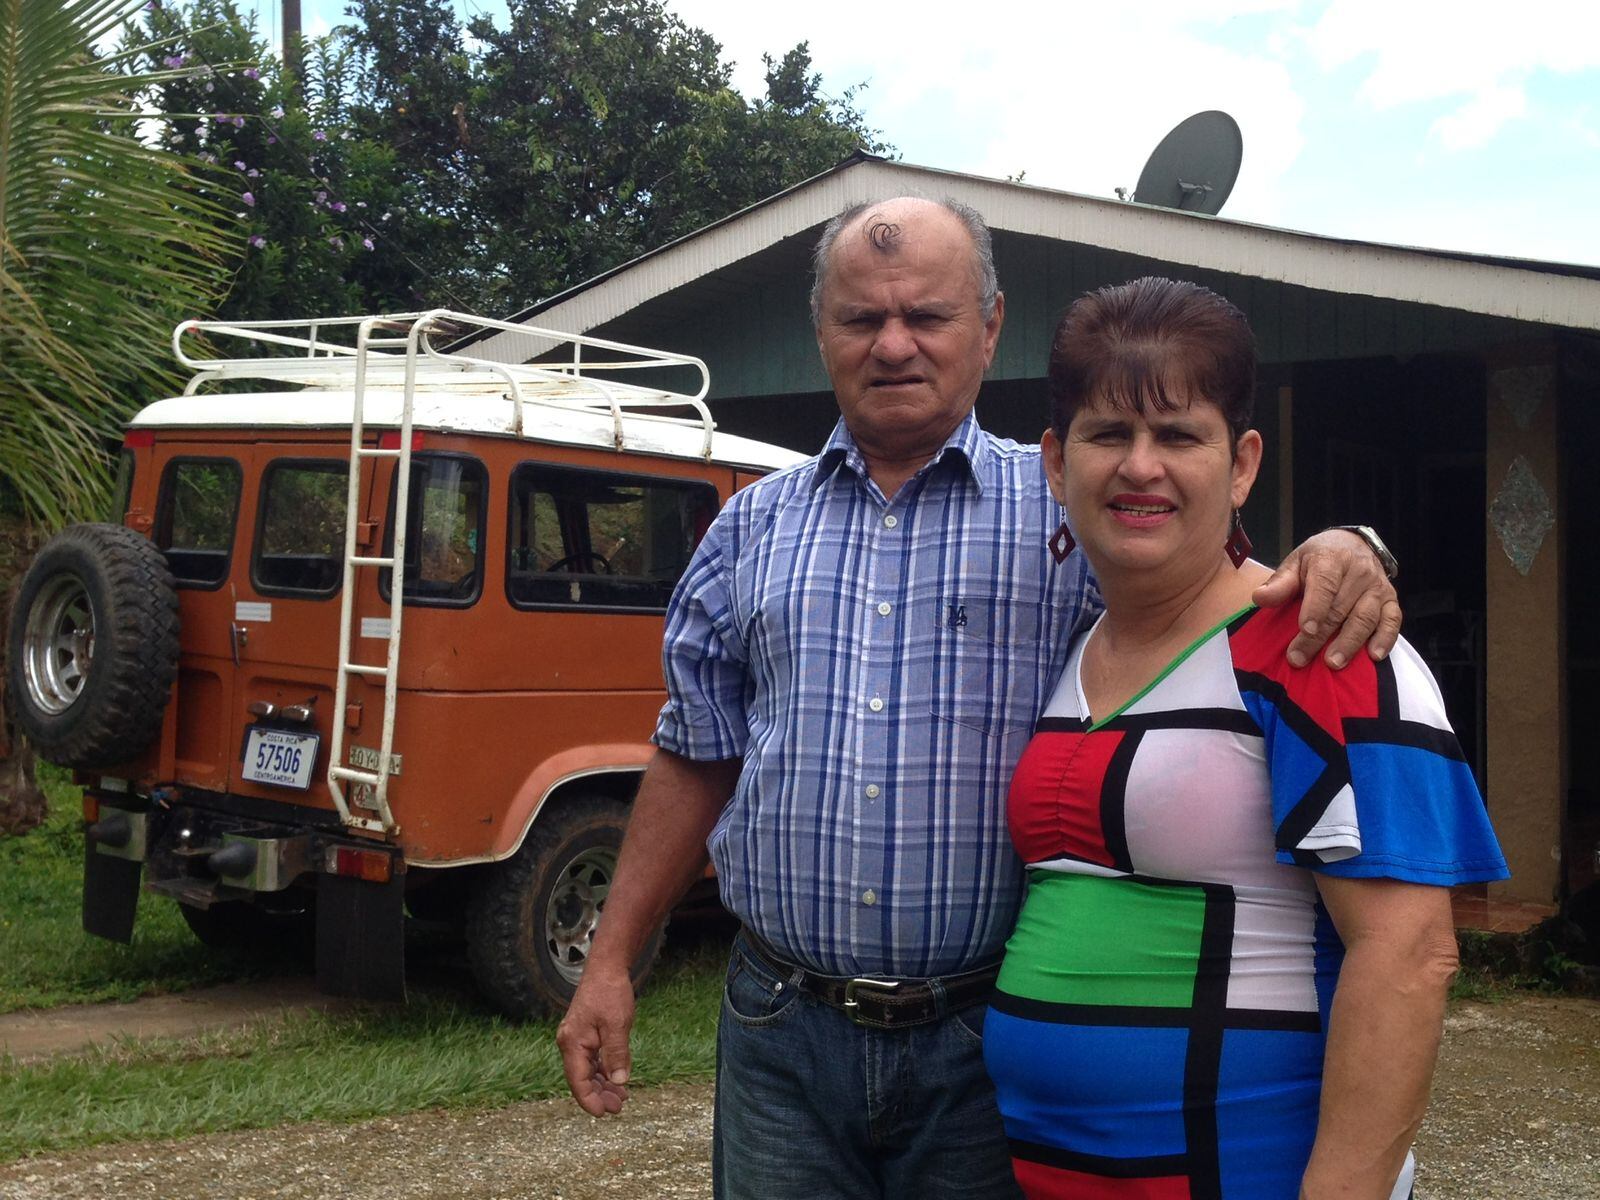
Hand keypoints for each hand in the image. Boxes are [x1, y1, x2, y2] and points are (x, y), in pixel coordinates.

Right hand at [557, 962, 636, 1115]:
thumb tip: (620, 1082)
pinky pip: (592, 1059)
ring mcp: (577, 1039)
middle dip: (599, 1095)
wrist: (606, 967)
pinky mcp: (585, 1034)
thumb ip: (617, 1054)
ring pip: (587, 1070)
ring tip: (622, 1097)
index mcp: (572, 1043)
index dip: (590, 1100)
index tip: (604, 1114)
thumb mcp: (617, 1025)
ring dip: (603, 1084)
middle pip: (581, 1078)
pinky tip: (617, 1078)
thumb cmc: (610, 993)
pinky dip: (604, 1071)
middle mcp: (570, 1043)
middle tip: (619, 1107)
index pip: (578, 1081)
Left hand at [1253, 529, 1400, 668]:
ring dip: (1349, 642)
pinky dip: (1385, 639)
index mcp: (1332, 559)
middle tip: (1300, 658)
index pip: (1325, 585)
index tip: (1304, 629)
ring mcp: (1378, 587)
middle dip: (1319, 637)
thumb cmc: (1317, 559)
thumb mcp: (1295, 563)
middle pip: (1340, 608)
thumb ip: (1280, 583)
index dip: (1315, 608)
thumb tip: (1259, 598)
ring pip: (1366, 617)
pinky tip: (1373, 656)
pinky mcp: (1391, 600)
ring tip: (1333, 663)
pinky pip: (1392, 621)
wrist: (1351, 545)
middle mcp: (1359, 572)